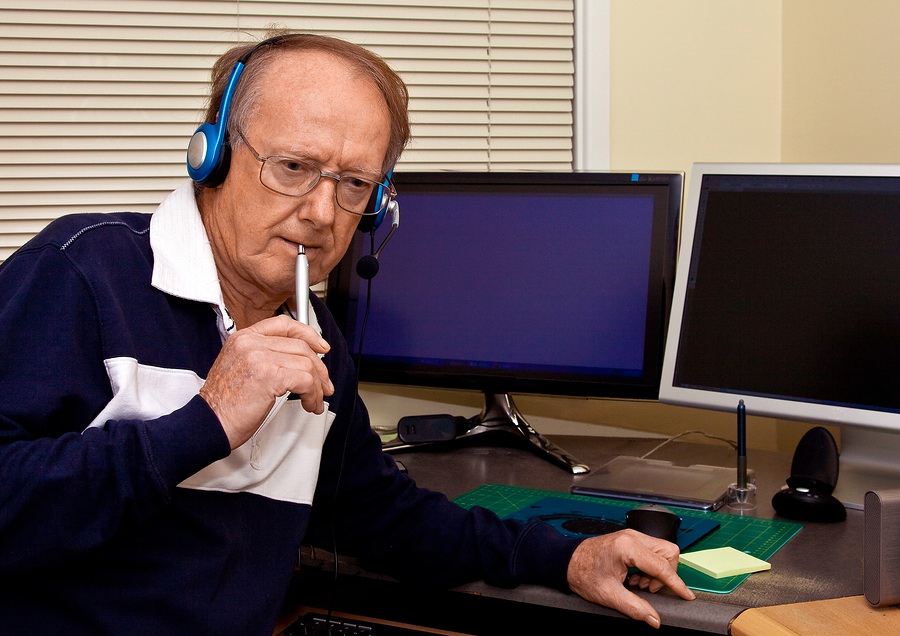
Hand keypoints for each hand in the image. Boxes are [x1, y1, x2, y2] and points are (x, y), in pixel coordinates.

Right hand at [199, 315, 332, 448]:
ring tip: (314, 401)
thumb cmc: (224, 404)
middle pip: (301, 346)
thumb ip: (265, 356)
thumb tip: (300, 361)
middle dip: (319, 368)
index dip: (308, 334)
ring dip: (317, 386)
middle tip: (324, 385)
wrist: (209, 423)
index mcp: (244, 338)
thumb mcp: (240, 368)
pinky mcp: (270, 375)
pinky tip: (309, 404)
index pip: (284, 324)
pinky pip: (305, 381)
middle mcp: (251, 343)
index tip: (321, 347)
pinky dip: (313, 395)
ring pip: (306, 364)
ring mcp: (260, 357)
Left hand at [566, 529, 694, 628]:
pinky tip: (635, 577)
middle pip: (668, 552)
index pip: (662, 565)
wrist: (567, 561)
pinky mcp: (630, 538)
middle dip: (665, 574)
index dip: (676, 583)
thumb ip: (634, 607)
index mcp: (627, 547)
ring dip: (657, 571)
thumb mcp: (609, 595)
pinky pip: (652, 550)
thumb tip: (654, 619)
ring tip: (638, 583)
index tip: (686, 595)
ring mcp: (631, 535)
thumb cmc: (583, 573)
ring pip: (662, 550)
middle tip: (648, 588)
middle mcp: (632, 537)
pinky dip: (650, 566)